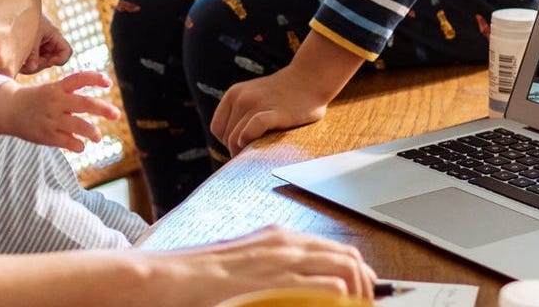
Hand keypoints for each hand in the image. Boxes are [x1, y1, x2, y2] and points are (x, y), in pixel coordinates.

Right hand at [0, 72, 120, 151]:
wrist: (8, 110)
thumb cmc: (35, 100)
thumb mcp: (50, 90)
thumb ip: (70, 95)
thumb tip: (98, 105)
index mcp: (57, 88)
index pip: (79, 78)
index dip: (95, 79)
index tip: (108, 82)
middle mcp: (56, 101)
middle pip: (85, 103)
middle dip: (103, 109)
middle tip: (116, 114)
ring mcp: (52, 119)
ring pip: (80, 126)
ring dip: (93, 132)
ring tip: (97, 137)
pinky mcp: (47, 135)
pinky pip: (70, 143)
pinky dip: (78, 145)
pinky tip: (79, 145)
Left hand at [21, 13, 71, 73]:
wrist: (14, 13)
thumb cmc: (25, 19)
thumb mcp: (30, 35)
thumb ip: (32, 53)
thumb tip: (33, 68)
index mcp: (54, 36)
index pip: (66, 51)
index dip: (61, 59)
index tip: (50, 61)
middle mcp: (49, 45)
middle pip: (52, 62)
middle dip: (40, 64)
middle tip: (27, 61)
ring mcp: (40, 51)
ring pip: (40, 66)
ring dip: (30, 66)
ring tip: (20, 60)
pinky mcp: (31, 55)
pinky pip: (31, 66)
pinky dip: (25, 66)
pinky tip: (18, 61)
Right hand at [146, 225, 374, 306]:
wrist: (168, 276)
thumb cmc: (200, 276)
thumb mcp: (245, 265)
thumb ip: (275, 273)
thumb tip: (302, 287)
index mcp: (279, 238)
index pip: (335, 249)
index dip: (358, 271)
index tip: (365, 291)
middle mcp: (285, 244)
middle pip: (347, 256)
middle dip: (366, 281)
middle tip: (370, 301)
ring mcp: (280, 260)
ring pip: (343, 267)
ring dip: (359, 289)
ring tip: (360, 305)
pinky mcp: (274, 280)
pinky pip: (323, 285)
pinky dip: (341, 296)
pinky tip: (343, 304)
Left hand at [210, 65, 331, 156]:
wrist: (309, 77)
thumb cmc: (284, 94)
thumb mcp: (253, 96)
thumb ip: (241, 113)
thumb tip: (233, 145)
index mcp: (233, 94)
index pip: (217, 129)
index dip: (227, 142)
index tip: (243, 147)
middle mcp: (241, 98)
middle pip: (227, 137)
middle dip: (238, 150)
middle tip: (253, 155)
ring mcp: (257, 104)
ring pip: (236, 138)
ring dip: (246, 151)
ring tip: (260, 153)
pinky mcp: (274, 112)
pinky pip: (252, 129)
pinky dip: (251, 139)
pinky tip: (259, 144)